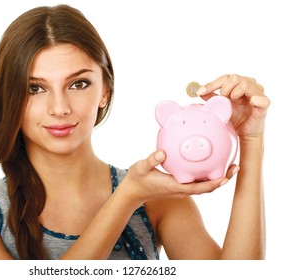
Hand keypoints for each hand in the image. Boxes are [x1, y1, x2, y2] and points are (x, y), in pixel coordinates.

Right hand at [122, 150, 236, 202]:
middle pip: (207, 187)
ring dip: (217, 178)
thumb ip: (151, 160)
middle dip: (222, 179)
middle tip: (236, 167)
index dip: (214, 184)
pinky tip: (210, 164)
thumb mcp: (141, 168)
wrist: (132, 191)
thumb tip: (163, 152)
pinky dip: (207, 176)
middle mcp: (181, 189)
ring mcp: (181, 189)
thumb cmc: (137, 179)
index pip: (199, 187)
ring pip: (204, 185)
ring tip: (229, 166)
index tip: (226, 176)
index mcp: (174, 186)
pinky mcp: (179, 185)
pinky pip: (197, 182)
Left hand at [196, 74, 270, 139]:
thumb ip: (211, 97)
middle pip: (234, 77)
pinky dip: (252, 100)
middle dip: (224, 89)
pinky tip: (247, 105)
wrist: (244, 132)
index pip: (225, 77)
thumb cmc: (235, 117)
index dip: (212, 84)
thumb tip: (199, 91)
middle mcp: (250, 85)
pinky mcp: (265, 103)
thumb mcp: (220, 105)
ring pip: (244, 84)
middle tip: (223, 100)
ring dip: (235, 94)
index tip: (200, 92)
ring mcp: (259, 93)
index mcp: (239, 83)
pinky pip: (259, 98)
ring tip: (235, 104)